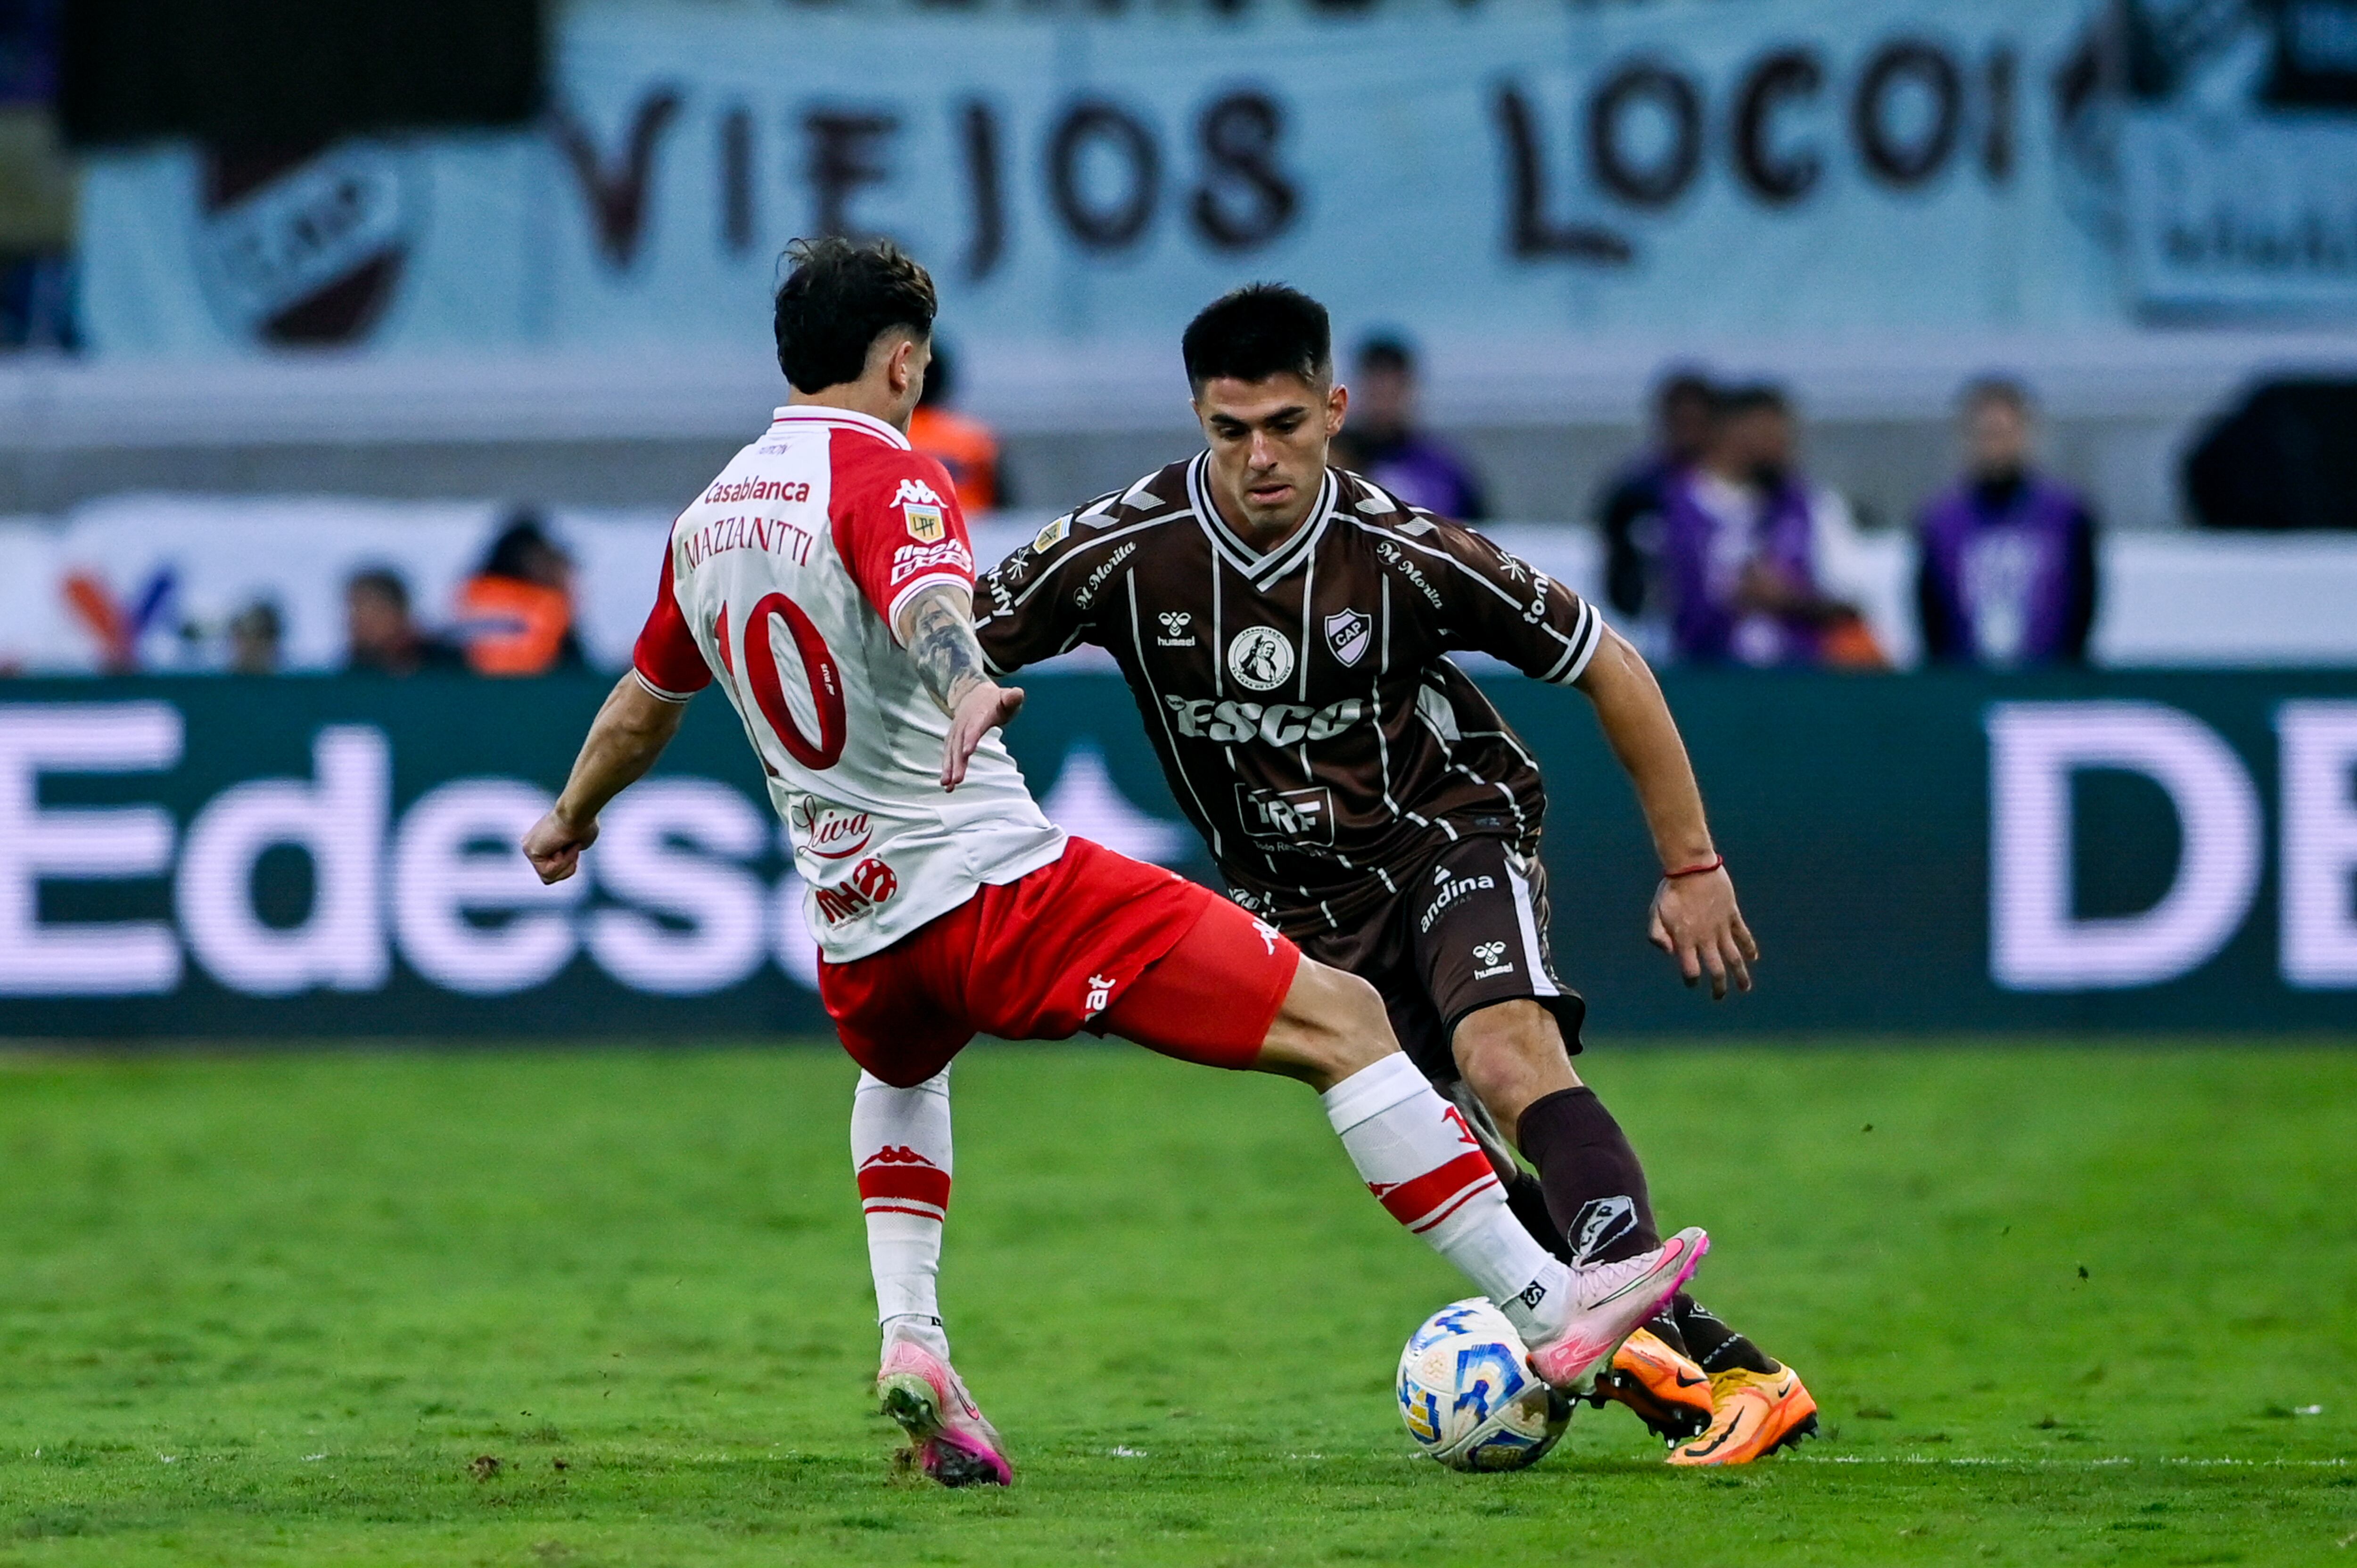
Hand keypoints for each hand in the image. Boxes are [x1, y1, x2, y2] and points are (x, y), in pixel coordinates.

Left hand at [521, 808, 597, 884]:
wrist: (579, 812)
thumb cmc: (584, 823)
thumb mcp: (580, 843)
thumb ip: (569, 853)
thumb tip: (568, 855)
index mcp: (541, 843)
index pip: (553, 870)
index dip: (569, 863)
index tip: (574, 844)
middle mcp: (531, 845)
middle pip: (550, 877)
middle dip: (566, 866)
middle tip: (571, 845)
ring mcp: (528, 848)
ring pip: (549, 877)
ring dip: (565, 864)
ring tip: (568, 845)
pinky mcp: (529, 850)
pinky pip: (548, 873)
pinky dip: (561, 863)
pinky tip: (562, 846)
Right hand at [941, 681, 1024, 790]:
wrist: (974, 694)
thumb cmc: (995, 701)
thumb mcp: (1007, 698)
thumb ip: (1012, 698)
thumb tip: (1018, 694)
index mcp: (979, 713)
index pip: (974, 726)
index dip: (970, 738)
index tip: (967, 752)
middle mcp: (964, 723)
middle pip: (960, 743)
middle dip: (957, 761)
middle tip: (957, 779)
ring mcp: (956, 731)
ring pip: (951, 750)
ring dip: (949, 768)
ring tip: (948, 785)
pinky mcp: (952, 739)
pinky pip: (948, 754)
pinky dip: (947, 768)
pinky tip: (947, 783)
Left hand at [1648, 867, 1757, 1000]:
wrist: (1692, 867)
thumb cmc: (1670, 890)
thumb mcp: (1655, 913)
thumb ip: (1657, 935)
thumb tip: (1669, 954)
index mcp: (1685, 940)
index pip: (1690, 970)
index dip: (1691, 980)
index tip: (1692, 984)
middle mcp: (1705, 938)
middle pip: (1716, 970)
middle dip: (1719, 986)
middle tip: (1719, 997)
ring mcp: (1721, 928)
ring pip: (1734, 957)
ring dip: (1740, 974)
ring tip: (1744, 988)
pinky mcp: (1732, 915)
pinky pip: (1744, 935)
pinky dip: (1749, 948)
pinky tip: (1753, 958)